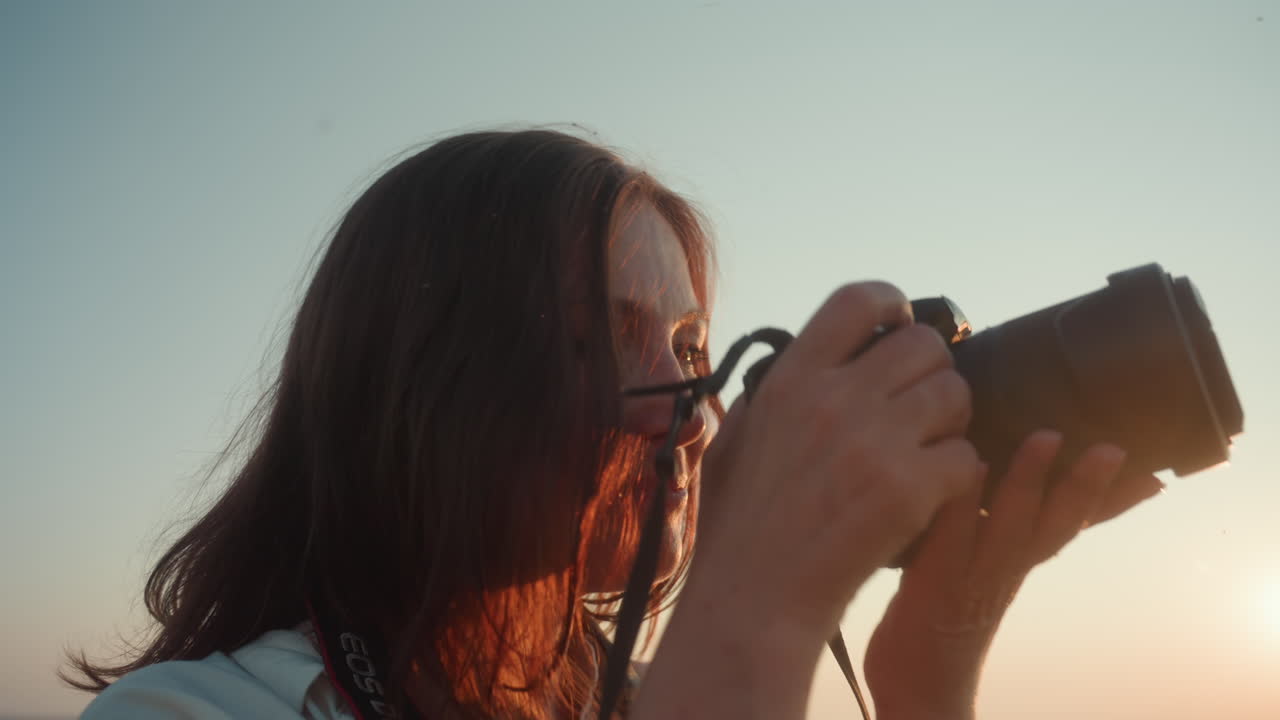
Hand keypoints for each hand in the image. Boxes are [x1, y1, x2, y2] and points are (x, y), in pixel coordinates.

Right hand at [636, 282, 979, 719]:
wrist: (755, 600)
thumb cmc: (739, 529)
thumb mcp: (734, 444)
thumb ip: (767, 398)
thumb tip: (801, 362)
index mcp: (790, 380)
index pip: (857, 299)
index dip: (889, 302)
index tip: (898, 323)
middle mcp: (834, 399)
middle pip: (923, 343)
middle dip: (931, 371)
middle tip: (921, 407)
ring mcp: (873, 442)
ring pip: (955, 394)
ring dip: (951, 421)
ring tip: (928, 451)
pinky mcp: (908, 489)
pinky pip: (967, 456)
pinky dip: (958, 476)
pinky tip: (932, 496)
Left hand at [863, 431, 1163, 719]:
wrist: (917, 684)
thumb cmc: (940, 615)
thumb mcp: (978, 569)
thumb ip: (992, 526)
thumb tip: (991, 475)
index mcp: (1018, 564)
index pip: (1074, 527)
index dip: (1113, 504)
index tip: (1153, 475)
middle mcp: (1006, 570)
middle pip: (1056, 525)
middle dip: (1086, 487)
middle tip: (1113, 448)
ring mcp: (973, 576)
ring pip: (1012, 525)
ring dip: (1029, 481)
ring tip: (1046, 438)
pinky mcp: (932, 581)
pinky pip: (952, 536)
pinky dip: (964, 502)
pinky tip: (970, 467)